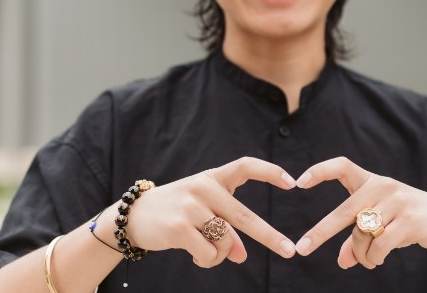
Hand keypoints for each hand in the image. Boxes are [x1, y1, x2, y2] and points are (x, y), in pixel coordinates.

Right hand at [122, 157, 298, 267]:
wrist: (133, 216)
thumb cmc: (175, 212)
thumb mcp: (202, 213)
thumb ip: (225, 229)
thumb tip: (241, 255)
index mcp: (211, 178)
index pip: (245, 166)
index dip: (270, 172)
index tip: (293, 183)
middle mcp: (203, 188)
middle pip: (245, 216)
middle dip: (270, 236)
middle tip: (289, 250)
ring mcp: (191, 207)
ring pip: (226, 242)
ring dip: (221, 255)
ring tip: (205, 252)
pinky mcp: (180, 228)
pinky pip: (209, 254)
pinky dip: (207, 261)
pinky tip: (195, 255)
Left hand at [292, 156, 426, 268]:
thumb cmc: (406, 219)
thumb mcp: (381, 223)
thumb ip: (359, 239)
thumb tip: (343, 262)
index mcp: (372, 181)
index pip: (342, 166)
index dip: (320, 171)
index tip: (298, 183)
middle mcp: (382, 187)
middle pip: (344, 212)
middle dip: (321, 232)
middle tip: (302, 248)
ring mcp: (396, 202)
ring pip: (362, 235)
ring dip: (361, 255)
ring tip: (368, 261)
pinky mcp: (408, 221)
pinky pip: (379, 246)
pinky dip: (373, 258)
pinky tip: (378, 260)